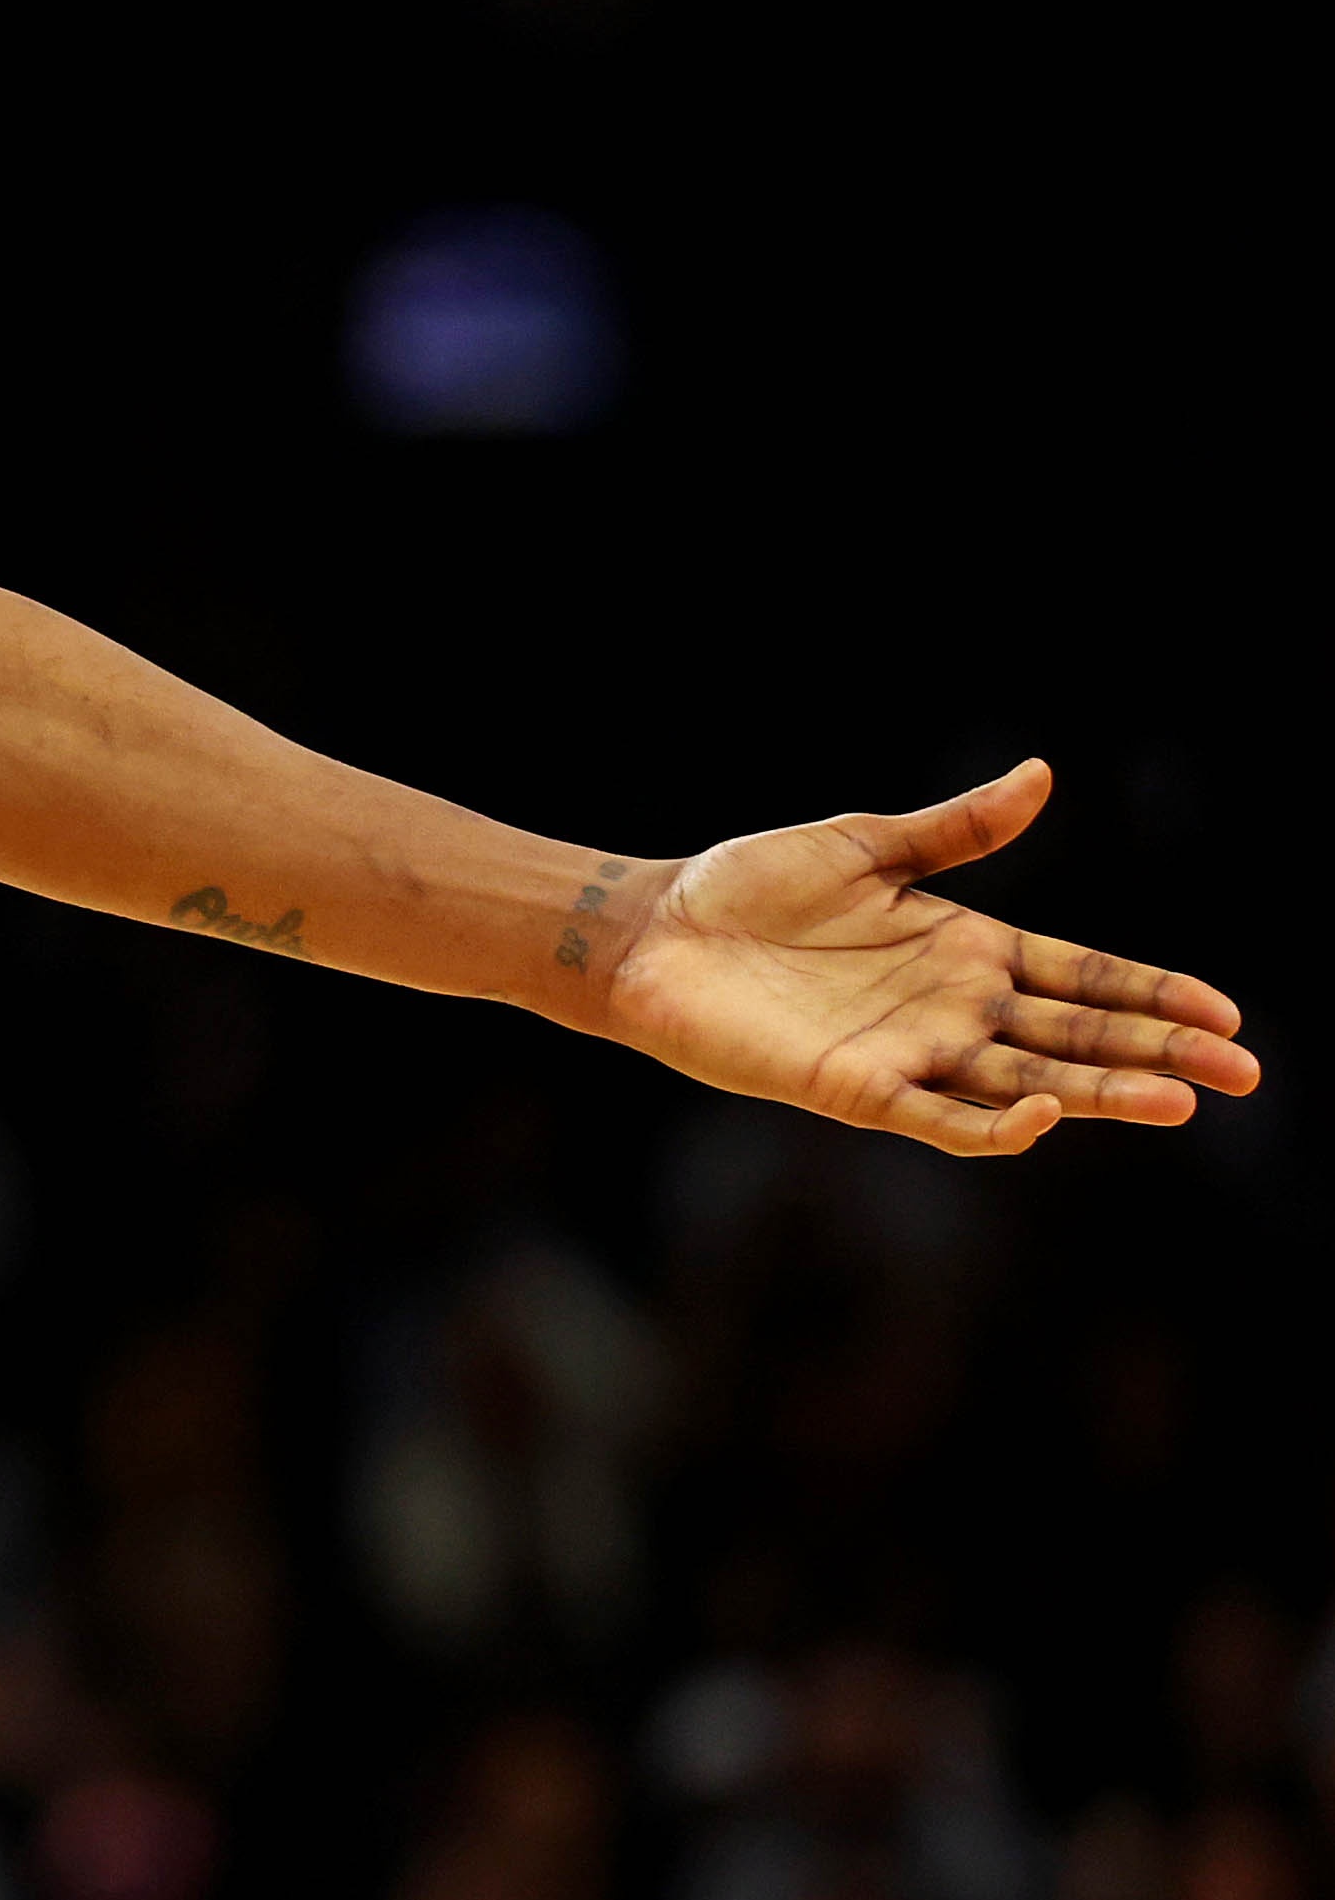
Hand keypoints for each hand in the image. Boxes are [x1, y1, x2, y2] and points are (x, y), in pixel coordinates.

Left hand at [605, 759, 1259, 1154]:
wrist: (657, 930)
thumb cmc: (751, 887)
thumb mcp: (866, 845)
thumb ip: (957, 828)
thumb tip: (1042, 775)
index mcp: (969, 949)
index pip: (1084, 979)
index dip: (1153, 995)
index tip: (1225, 1014)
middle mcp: (955, 1010)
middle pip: (1077, 1039)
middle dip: (1158, 1056)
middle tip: (1241, 1076)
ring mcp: (912, 1054)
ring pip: (1029, 1085)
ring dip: (1100, 1095)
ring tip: (1176, 1102)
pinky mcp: (857, 1089)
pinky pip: (938, 1118)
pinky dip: (993, 1124)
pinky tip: (1043, 1116)